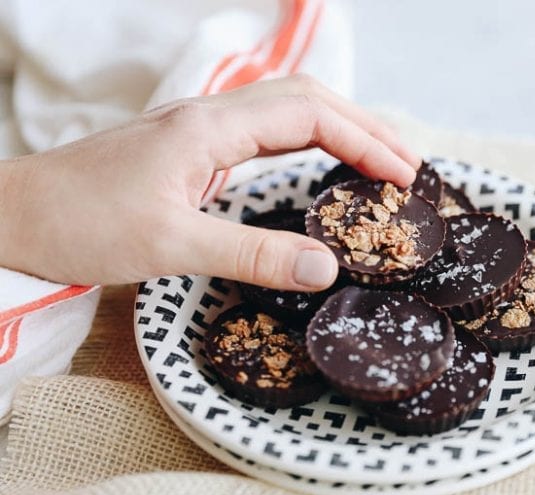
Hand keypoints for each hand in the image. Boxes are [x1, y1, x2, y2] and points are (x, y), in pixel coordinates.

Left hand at [0, 74, 419, 289]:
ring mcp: (202, 129)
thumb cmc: (82, 223)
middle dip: (366, 128)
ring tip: (382, 164)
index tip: (404, 177)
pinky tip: (323, 167)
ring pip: (290, 111)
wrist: (17, 214)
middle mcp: (211, 116)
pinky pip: (268, 133)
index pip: (310, 116)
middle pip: (309, 100)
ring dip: (341, 131)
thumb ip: (254, 255)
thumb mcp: (173, 245)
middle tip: (409, 168)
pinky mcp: (194, 149)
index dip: (365, 142)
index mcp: (210, 127)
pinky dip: (310, 144)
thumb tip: (328, 267)